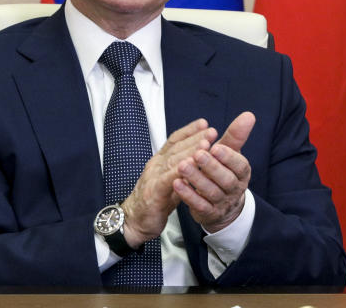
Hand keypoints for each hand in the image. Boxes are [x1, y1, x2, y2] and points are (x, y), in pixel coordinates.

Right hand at [120, 118, 217, 247]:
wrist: (134, 222)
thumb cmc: (154, 202)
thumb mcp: (171, 182)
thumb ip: (182, 171)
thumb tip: (200, 160)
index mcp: (160, 162)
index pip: (174, 141)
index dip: (189, 131)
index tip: (204, 123)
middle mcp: (156, 165)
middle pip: (176, 147)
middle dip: (195, 137)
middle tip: (211, 131)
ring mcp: (153, 177)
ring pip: (173, 160)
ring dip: (190, 151)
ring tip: (206, 144)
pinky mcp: (153, 192)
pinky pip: (168, 179)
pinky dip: (180, 171)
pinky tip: (193, 166)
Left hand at [173, 111, 254, 232]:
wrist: (223, 204)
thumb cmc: (224, 171)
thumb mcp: (230, 153)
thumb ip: (236, 135)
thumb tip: (249, 115)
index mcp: (242, 173)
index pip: (239, 165)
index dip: (228, 157)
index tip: (216, 146)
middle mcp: (234, 189)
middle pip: (225, 180)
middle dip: (211, 166)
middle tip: (197, 154)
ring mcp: (222, 203)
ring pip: (211, 192)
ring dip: (196, 179)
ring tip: (182, 165)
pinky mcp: (208, 213)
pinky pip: (199, 205)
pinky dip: (188, 195)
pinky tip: (177, 182)